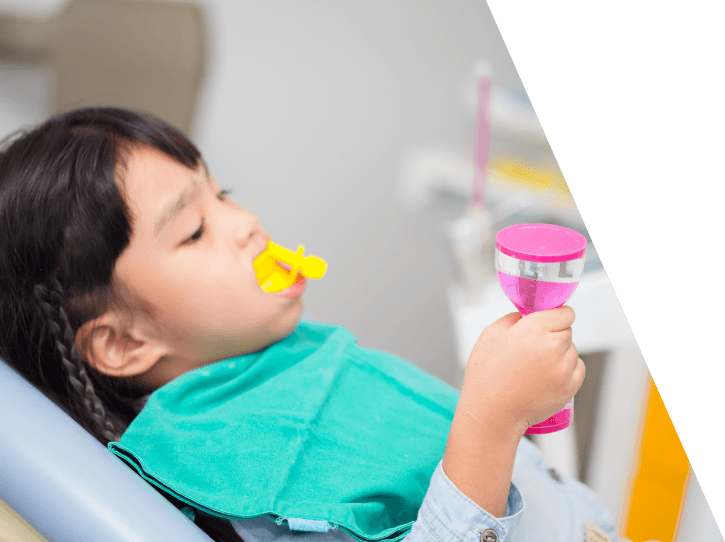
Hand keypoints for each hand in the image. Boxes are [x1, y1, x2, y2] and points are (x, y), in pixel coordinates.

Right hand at [458, 307, 584, 438]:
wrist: (492, 412)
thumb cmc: (487, 376)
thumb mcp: (490, 335)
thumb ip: (511, 318)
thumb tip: (524, 316)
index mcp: (534, 329)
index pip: (565, 313)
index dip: (556, 316)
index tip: (550, 321)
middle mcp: (552, 346)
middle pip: (567, 331)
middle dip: (554, 335)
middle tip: (535, 348)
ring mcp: (563, 368)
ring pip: (572, 351)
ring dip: (560, 353)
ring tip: (537, 366)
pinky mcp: (569, 387)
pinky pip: (578, 369)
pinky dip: (568, 370)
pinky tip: (548, 375)